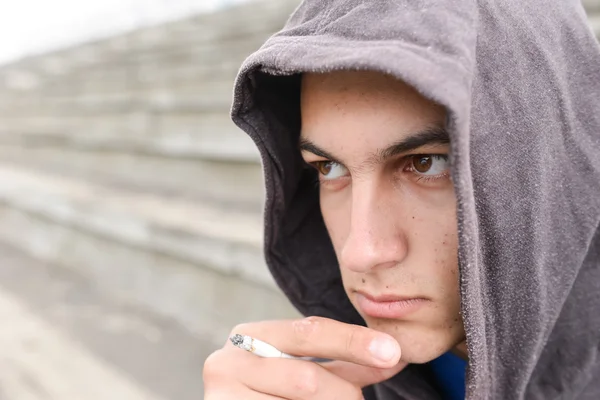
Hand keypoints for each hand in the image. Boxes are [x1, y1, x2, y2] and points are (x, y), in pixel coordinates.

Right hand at [203, 316, 406, 398]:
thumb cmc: (272, 394)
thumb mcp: (304, 372)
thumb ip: (344, 363)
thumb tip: (394, 356)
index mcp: (249, 335)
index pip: (309, 331)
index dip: (353, 341)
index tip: (392, 352)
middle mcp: (227, 361)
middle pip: (306, 377)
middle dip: (344, 394)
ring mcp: (221, 396)